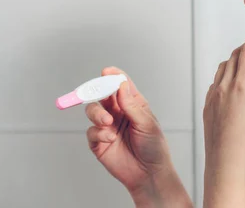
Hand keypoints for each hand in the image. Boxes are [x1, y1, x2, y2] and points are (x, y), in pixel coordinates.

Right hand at [85, 66, 191, 206]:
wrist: (149, 173)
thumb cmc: (153, 147)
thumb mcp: (147, 123)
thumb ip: (132, 105)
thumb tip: (121, 86)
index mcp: (132, 104)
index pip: (120, 85)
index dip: (113, 76)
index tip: (107, 71)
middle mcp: (118, 113)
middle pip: (101, 95)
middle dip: (97, 91)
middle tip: (98, 92)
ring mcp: (107, 126)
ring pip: (92, 111)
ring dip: (97, 113)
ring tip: (108, 122)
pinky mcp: (99, 142)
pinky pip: (91, 132)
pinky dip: (98, 133)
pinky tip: (109, 138)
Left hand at [202, 25, 244, 206]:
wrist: (227, 166)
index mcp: (242, 85)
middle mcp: (224, 86)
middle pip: (235, 55)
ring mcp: (213, 96)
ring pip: (224, 68)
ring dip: (238, 61)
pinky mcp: (208, 107)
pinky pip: (216, 82)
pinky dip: (228, 75)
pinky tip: (238, 87)